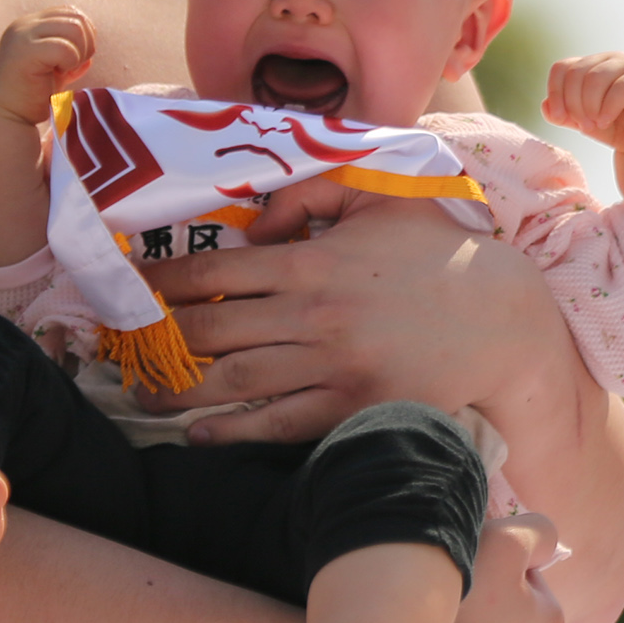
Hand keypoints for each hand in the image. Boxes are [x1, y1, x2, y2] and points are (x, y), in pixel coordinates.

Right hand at [0, 7, 96, 126]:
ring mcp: (23, 35)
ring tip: (65, 69)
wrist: (3, 115)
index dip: (85, 34)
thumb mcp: (53, 73)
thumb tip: (90, 57)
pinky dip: (71, 62)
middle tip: (73, 66)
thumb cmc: (28, 97)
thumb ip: (69, 59)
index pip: (71, 12)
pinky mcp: (25, 51)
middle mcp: (25, 25)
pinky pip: (65, 47)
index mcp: (31, 25)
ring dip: (79, 52)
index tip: (75, 60)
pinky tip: (59, 74)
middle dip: (86, 44)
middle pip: (77, 18)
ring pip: (75, 28)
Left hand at [142, 181, 563, 443]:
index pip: (217, 271)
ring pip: (234, 382)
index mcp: (316, 261)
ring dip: (178, 391)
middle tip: (122, 346)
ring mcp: (332, 369)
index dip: (164, 281)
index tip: (133, 288)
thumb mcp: (383, 195)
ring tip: (142, 393)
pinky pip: (276, 425)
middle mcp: (315, 317)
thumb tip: (253, 223)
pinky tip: (198, 432)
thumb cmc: (438, 253)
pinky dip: (230, 432)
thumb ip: (313, 190)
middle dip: (157, 339)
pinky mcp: (351, 409)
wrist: (501, 321)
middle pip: (211, 331)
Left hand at [543, 52, 623, 156]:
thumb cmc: (616, 128)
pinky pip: (620, 87)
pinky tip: (606, 121)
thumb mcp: (582, 122)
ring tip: (595, 124)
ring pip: (595, 78)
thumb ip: (562, 114)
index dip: (555, 92)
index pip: (563, 68)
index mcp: (592, 64)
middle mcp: (610, 59)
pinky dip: (608, 108)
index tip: (559, 118)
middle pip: (577, 73)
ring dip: (590, 106)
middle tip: (583, 126)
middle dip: (574, 104)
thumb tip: (545, 106)